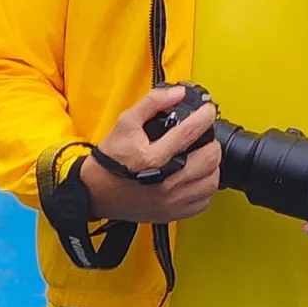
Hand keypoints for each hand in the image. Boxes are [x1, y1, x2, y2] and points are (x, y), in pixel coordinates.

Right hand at [82, 85, 222, 224]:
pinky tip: (195, 178)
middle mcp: (165, 182)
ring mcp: (170, 201)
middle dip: (211, 143)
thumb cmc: (110, 159)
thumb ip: (152, 104)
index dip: (204, 117)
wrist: (95, 191)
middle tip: (205, 138)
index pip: (189, 133)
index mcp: (152, 158)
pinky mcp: (172, 213)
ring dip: (211, 167)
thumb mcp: (126, 123)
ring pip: (211, 182)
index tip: (208, 111)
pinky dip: (204, 189)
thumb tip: (177, 92)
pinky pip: (203, 202)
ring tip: (201, 157)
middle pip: (209, 160)